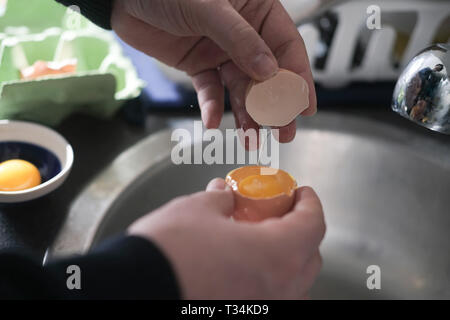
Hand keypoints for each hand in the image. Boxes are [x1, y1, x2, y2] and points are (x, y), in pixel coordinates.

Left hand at [111, 0, 316, 141]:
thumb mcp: (210, 7)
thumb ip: (241, 39)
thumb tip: (269, 72)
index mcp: (257, 11)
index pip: (286, 46)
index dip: (298, 77)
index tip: (305, 106)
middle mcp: (244, 34)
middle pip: (267, 74)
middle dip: (275, 105)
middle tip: (284, 133)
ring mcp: (221, 51)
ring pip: (240, 87)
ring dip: (247, 114)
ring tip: (252, 139)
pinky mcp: (199, 65)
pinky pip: (210, 90)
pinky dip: (212, 107)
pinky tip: (213, 122)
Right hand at [128, 178, 324, 298]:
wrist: (136, 289)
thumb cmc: (170, 250)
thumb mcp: (197, 210)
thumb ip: (220, 201)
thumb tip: (225, 194)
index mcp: (277, 255)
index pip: (313, 224)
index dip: (309, 202)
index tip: (301, 191)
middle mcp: (278, 290)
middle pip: (309, 257)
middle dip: (300, 230)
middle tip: (281, 213)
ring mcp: (262, 310)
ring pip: (293, 285)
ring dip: (287, 259)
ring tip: (264, 241)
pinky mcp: (242, 318)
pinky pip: (269, 300)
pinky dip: (267, 281)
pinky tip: (244, 269)